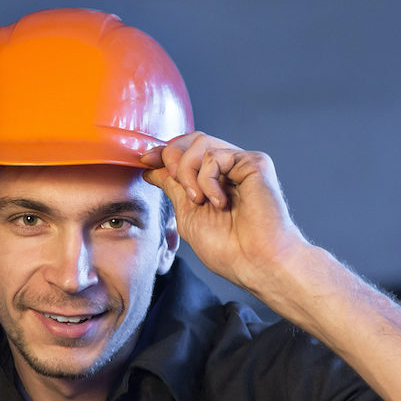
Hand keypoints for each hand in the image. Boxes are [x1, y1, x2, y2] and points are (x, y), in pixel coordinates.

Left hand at [140, 132, 310, 294]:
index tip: (145, 161)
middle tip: (172, 180)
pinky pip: (215, 156)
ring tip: (198, 200)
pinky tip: (218, 202)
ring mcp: (241, 164)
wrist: (253, 261)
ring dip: (188, 172)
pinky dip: (207, 180)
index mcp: (214, 180)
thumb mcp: (187, 213)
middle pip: (192, 139)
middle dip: (172, 156)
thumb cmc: (227, 247)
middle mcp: (229, 168)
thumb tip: (152, 168)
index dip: (163, 151)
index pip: (186, 151)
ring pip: (200, 143)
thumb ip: (173, 187)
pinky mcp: (255, 163)